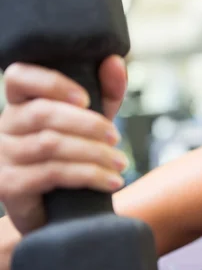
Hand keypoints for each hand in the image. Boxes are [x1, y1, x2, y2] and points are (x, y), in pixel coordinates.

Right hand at [0, 55, 127, 234]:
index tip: (86, 98)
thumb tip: (115, 60)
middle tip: (116, 138)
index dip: (52, 83)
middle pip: (43, 112)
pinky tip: (111, 181)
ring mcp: (3, 155)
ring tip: (120, 163)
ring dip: (94, 153)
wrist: (58, 209)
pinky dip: (89, 175)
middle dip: (88, 124)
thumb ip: (106, 90)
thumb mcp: (94, 119)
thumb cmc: (75, 154)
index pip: (19, 76)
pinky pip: (51, 173)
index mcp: (21, 102)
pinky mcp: (9, 184)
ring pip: (50, 144)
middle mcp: (5, 124)